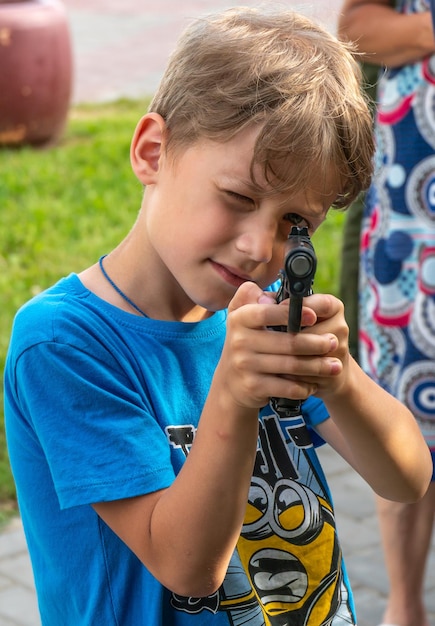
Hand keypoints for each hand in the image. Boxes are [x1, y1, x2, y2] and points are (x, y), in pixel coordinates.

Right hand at [216, 282, 342, 409]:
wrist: (231, 382)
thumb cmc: (247, 342)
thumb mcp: (244, 316)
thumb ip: (256, 298)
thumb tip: (275, 298)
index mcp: (240, 318)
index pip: (267, 312)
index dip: (292, 313)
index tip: (314, 315)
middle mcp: (239, 340)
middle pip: (288, 342)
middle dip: (316, 343)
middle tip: (334, 342)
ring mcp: (245, 365)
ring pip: (292, 366)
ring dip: (317, 366)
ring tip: (334, 365)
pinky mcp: (253, 386)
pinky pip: (287, 387)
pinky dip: (304, 386)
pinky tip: (314, 383)